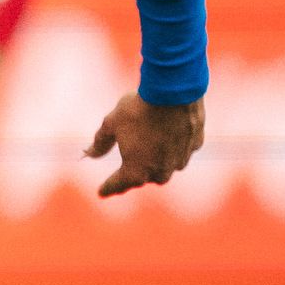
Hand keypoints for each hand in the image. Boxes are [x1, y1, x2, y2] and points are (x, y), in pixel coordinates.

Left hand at [85, 95, 204, 196]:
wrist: (175, 91)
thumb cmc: (138, 109)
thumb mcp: (111, 124)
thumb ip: (100, 143)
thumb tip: (89, 154)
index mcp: (137, 170)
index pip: (119, 184)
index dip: (109, 188)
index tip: (102, 192)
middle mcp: (161, 170)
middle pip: (145, 178)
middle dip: (135, 175)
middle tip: (125, 173)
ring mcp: (181, 159)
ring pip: (166, 168)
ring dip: (156, 164)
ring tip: (148, 155)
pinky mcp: (195, 144)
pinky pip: (181, 151)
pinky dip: (173, 148)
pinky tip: (168, 139)